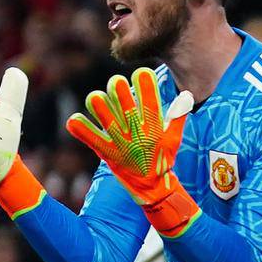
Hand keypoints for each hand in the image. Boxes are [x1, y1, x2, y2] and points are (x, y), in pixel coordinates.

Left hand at [66, 67, 198, 235]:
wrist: (151, 188)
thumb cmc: (162, 159)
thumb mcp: (174, 138)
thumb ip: (179, 116)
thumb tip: (187, 94)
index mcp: (154, 127)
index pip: (151, 99)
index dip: (145, 82)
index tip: (141, 73)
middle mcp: (137, 133)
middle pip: (124, 103)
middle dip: (118, 89)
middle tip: (116, 84)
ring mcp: (121, 143)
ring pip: (105, 117)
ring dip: (98, 104)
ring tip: (96, 99)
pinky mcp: (107, 153)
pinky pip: (90, 138)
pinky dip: (80, 129)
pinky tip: (74, 120)